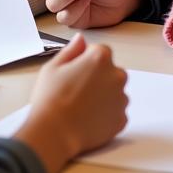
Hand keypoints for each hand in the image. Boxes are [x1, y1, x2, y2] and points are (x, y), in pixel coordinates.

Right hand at [14, 33, 127, 172]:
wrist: (54, 133)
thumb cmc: (51, 99)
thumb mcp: (53, 66)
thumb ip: (72, 49)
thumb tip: (81, 39)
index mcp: (100, 58)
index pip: (100, 51)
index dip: (85, 61)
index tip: (74, 72)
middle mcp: (116, 75)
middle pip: (110, 71)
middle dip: (97, 77)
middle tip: (77, 90)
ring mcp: (121, 99)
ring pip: (114, 91)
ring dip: (104, 95)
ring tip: (82, 106)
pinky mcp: (121, 120)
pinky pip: (116, 111)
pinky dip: (106, 114)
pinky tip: (89, 117)